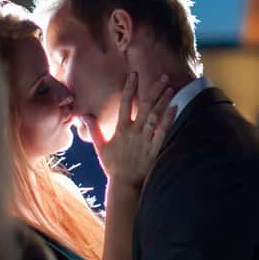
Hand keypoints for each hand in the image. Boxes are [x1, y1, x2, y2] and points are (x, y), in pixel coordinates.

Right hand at [87, 72, 175, 191]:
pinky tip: (175, 108)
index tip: (134, 74)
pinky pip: (163, 132)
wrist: (124, 184)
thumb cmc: (112, 165)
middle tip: (163, 77)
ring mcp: (145, 140)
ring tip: (170, 88)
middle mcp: (134, 132)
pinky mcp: (154, 149)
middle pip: (145, 106)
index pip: (125, 103)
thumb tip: (83, 115)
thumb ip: (93, 129)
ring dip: (164, 102)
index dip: (130, 88)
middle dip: (154, 90)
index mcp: (121, 130)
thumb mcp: (100, 147)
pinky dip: (169, 120)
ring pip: (156, 117)